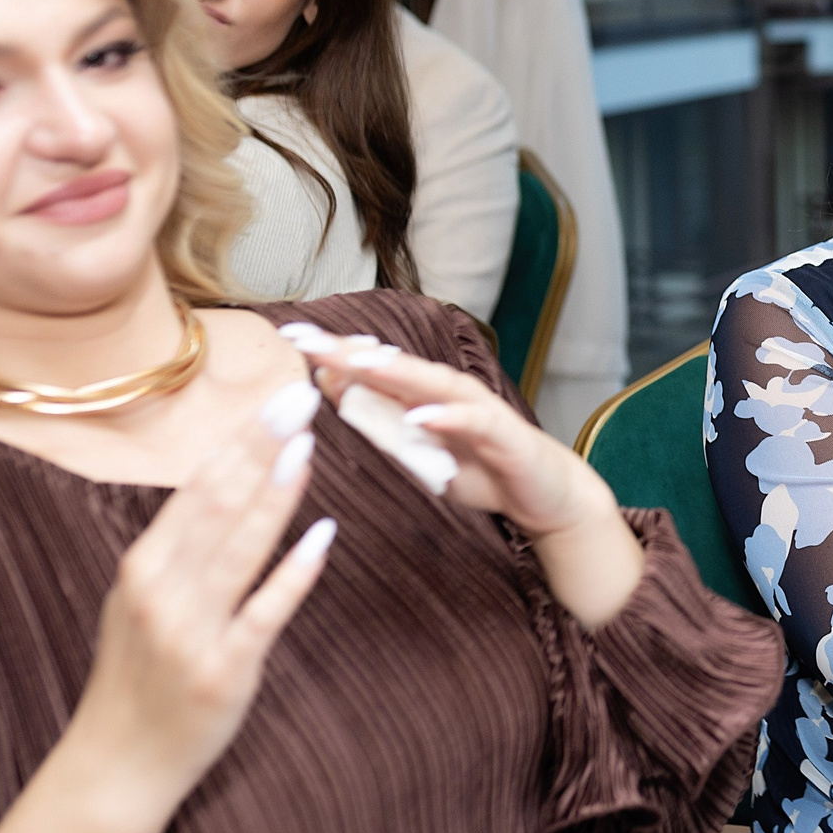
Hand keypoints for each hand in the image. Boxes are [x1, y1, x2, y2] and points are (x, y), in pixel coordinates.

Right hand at [72, 379, 334, 815]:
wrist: (117, 764)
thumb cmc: (137, 677)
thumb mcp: (141, 603)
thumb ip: (178, 550)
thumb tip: (220, 486)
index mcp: (142, 567)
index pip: (197, 488)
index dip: (239, 439)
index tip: (274, 396)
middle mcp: (161, 592)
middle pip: (217, 504)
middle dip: (260, 446)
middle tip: (301, 396)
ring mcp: (190, 631)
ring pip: (239, 548)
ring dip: (276, 493)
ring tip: (308, 445)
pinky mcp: (223, 670)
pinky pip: (264, 612)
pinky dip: (293, 571)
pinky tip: (323, 533)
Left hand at [281, 325, 640, 624]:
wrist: (546, 495)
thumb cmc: (481, 471)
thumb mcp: (418, 452)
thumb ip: (380, 422)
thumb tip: (331, 389)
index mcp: (423, 396)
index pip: (371, 367)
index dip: (331, 351)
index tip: (286, 337)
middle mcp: (448, 393)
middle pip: (392, 365)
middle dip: (348, 350)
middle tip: (304, 336)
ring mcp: (477, 410)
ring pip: (431, 384)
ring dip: (394, 372)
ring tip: (356, 362)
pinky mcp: (504, 434)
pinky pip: (473, 422)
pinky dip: (447, 417)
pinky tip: (420, 414)